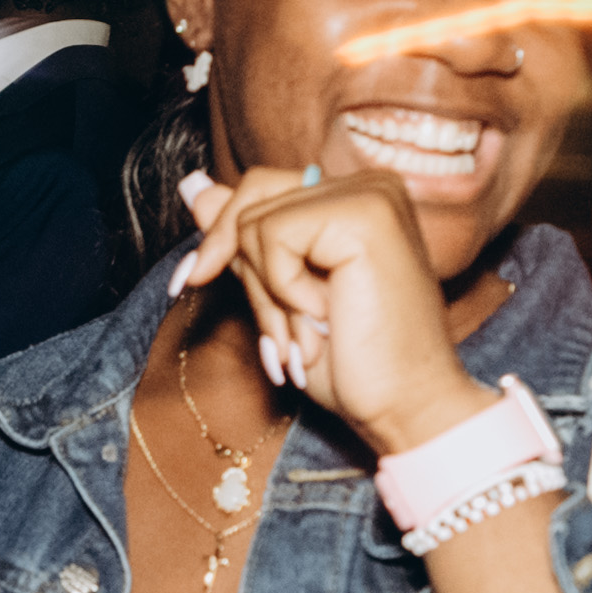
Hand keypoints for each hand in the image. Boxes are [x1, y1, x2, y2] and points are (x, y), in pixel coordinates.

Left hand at [170, 165, 477, 451]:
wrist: (405, 408)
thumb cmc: (355, 364)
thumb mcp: (279, 295)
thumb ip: (246, 239)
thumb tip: (194, 188)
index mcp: (354, 198)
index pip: (258, 192)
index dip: (220, 241)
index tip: (186, 282)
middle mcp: (369, 184)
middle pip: (250, 201)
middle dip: (245, 277)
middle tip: (279, 338)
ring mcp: (371, 194)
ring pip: (254, 222)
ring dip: (267, 296)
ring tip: (307, 335)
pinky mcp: (366, 213)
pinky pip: (273, 235)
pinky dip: (283, 289)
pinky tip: (325, 315)